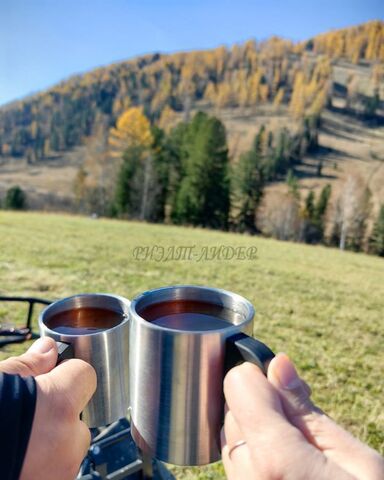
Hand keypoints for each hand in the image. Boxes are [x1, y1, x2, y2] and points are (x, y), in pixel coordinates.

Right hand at [0, 337, 96, 479]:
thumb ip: (28, 365)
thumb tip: (48, 350)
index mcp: (59, 405)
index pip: (86, 375)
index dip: (68, 372)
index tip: (52, 376)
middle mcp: (67, 443)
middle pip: (78, 416)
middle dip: (59, 412)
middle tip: (26, 416)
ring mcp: (58, 474)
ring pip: (67, 447)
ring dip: (50, 443)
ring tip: (16, 442)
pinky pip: (53, 470)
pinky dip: (40, 464)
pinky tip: (14, 460)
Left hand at [222, 354, 383, 479]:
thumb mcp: (356, 462)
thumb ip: (308, 411)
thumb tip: (279, 364)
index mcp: (274, 459)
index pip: (237, 385)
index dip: (260, 378)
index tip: (283, 387)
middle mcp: (245, 477)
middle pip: (232, 408)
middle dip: (261, 405)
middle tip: (299, 425)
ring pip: (231, 434)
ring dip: (256, 429)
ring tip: (295, 449)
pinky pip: (234, 461)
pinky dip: (253, 453)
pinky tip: (284, 466)